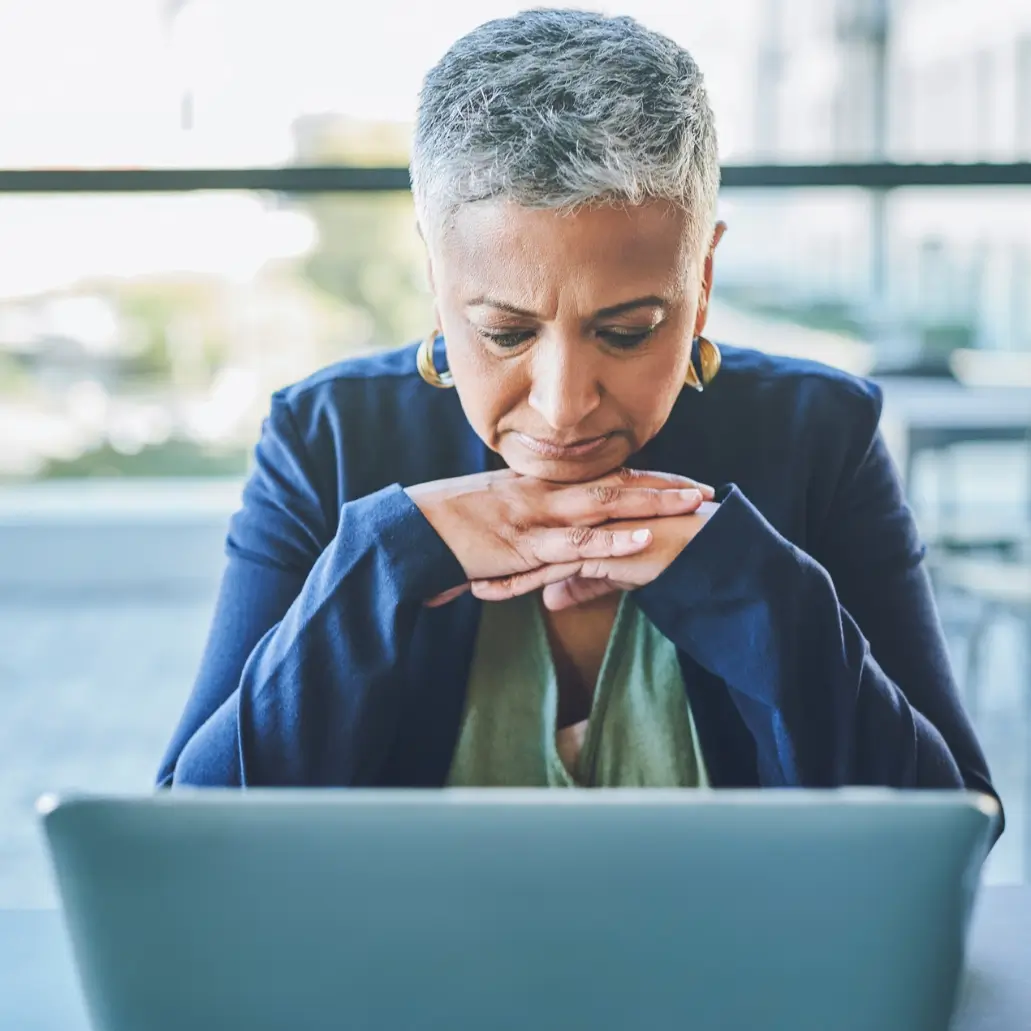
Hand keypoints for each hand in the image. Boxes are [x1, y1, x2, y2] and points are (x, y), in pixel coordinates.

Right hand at [405, 468, 713, 603]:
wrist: (407, 530)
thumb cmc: (444, 527)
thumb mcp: (491, 517)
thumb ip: (523, 524)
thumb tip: (547, 540)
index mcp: (535, 487)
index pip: (598, 477)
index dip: (642, 478)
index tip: (676, 480)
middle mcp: (541, 494)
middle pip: (613, 484)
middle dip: (660, 487)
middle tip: (703, 490)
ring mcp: (534, 517)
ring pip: (603, 506)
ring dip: (651, 504)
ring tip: (691, 505)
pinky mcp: (524, 545)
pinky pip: (576, 544)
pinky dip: (613, 540)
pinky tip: (644, 538)